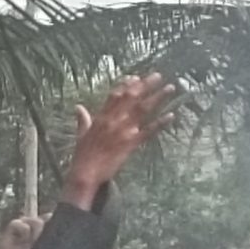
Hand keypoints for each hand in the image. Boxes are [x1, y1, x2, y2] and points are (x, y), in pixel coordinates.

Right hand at [62, 74, 178, 208]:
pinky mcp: (131, 143)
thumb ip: (82, 119)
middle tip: (157, 76)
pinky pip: (148, 131)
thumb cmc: (82, 156)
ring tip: (170, 88)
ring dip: (157, 97)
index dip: (127, 84)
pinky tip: (171, 115)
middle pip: (132, 97)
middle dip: (145, 85)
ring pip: (143, 109)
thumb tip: (78, 107)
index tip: (136, 77)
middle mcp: (114, 120)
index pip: (116, 95)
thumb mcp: (81, 134)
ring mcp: (124, 130)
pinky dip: (160, 123)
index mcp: (102, 117)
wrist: (86, 172)